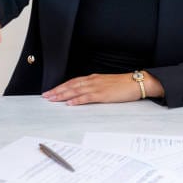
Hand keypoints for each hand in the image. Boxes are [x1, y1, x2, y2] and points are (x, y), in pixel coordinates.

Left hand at [41, 72, 161, 104]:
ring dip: (63, 95)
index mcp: (93, 78)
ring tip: (52, 99)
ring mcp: (97, 87)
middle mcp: (92, 81)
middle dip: (57, 91)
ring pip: (75, 90)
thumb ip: (95, 87)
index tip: (51, 91)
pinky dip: (77, 100)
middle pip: (70, 85)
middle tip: (46, 96)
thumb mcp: (106, 84)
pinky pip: (87, 97)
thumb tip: (85, 93)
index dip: (61, 86)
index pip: (73, 82)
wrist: (137, 82)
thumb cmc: (123, 84)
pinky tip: (70, 103)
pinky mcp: (103, 94)